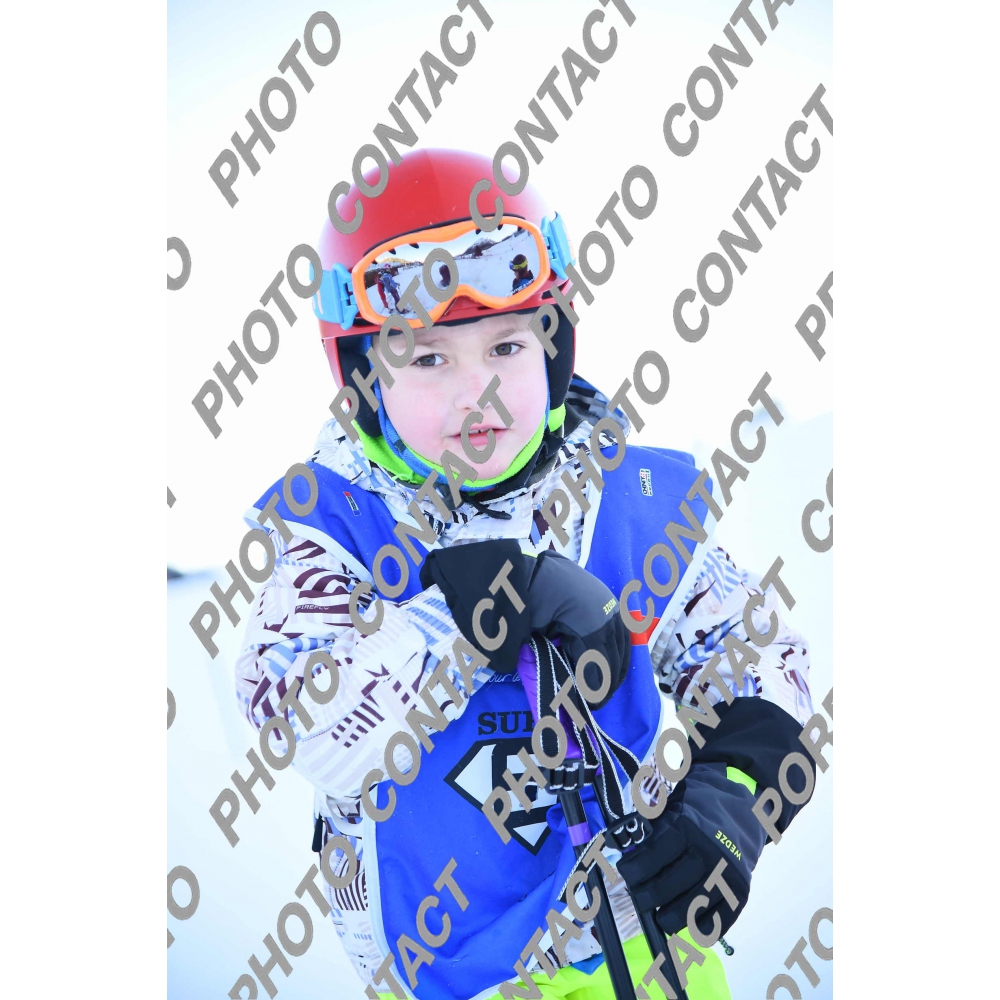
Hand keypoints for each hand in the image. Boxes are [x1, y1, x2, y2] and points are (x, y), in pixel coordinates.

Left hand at [419, 544, 628, 697]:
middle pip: (613, 660)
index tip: (587, 708)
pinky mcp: (610, 603)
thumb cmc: (525, 601)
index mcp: (588, 624)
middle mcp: (605, 615)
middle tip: (592, 705)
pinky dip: (619, 654)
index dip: (594, 691)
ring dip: (615, 672)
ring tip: (603, 691)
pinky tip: (612, 669)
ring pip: (622, 648)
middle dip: (605, 686)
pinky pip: (622, 634)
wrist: (528, 569)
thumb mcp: (530, 634)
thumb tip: (560, 693)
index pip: (598, 667)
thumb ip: (547, 662)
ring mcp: (610, 607)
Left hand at [615, 762, 764, 938]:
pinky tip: (690, 927)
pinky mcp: (740, 892)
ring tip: (661, 918)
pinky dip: (704, 927)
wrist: (744, 814)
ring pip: (695, 905)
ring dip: (674, 916)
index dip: (638, 867)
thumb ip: (653, 819)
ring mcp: (726, 875)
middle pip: (673, 883)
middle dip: (650, 896)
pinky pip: (721, 918)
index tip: (625, 874)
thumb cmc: (701, 810)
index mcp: (689, 828)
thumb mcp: (675, 803)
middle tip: (639, 900)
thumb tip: (626, 836)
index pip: (658, 853)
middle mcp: (708, 852)